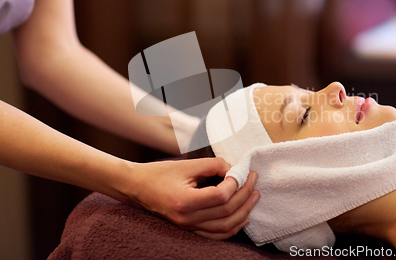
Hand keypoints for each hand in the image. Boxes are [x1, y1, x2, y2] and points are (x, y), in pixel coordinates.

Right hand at [125, 158, 258, 238]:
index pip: (220, 196)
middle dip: (245, 194)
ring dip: (244, 212)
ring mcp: (188, 226)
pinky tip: (243, 217)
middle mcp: (187, 218)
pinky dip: (232, 228)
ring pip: (225, 227)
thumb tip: (233, 168)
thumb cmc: (160, 173)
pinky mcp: (189, 229)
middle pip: (226, 211)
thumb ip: (212, 165)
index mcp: (185, 201)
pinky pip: (215, 235)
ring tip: (254, 196)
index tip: (240, 170)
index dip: (235, 182)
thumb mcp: (186, 165)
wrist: (137, 187)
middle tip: (254, 179)